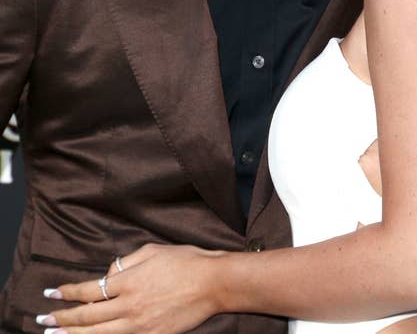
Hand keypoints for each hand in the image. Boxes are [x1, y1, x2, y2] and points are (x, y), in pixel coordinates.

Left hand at [37, 243, 224, 333]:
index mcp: (130, 281)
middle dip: (62, 318)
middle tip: (43, 319)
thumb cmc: (186, 261)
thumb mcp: (153, 250)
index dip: (68, 292)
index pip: (90, 289)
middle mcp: (130, 306)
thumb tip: (109, 272)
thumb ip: (127, 262)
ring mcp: (139, 326)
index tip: (51, 293)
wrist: (213, 283)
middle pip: (87, 316)